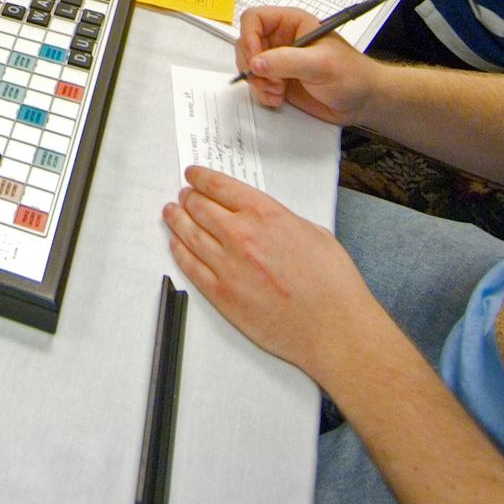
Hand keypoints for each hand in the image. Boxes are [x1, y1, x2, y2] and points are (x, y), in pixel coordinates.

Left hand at [162, 166, 377, 375]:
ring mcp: (227, 266)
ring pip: (189, 234)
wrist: (333, 328)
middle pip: (200, 207)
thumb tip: (262, 217)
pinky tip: (176, 245)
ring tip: (171, 213)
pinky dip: (179, 252)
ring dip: (177, 220)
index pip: (219, 186)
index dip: (201, 178)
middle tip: (184, 195)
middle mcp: (241, 236)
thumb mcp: (312, 232)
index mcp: (265, 214)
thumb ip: (280, 220)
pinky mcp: (221, 295)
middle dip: (189, 198)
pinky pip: (190, 267)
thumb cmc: (332, 284)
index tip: (193, 175)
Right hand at [235, 5, 378, 124]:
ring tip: (277, 91)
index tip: (256, 60)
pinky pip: (257, 84)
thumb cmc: (352, 75)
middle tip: (270, 80)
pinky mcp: (279, 80)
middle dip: (253, 65)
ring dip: (258, 82)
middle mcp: (282, 40)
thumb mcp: (321, 64)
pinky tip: (279, 98)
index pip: (254, 19)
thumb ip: (287, 61)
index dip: (249, 37)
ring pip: (249, 66)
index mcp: (292, 23)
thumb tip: (257, 62)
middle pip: (246, 43)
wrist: (363, 101)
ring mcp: (279, 61)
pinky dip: (262, 94)